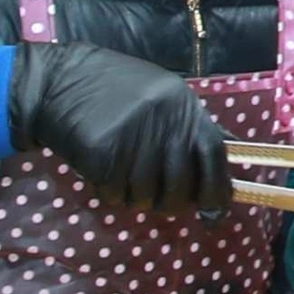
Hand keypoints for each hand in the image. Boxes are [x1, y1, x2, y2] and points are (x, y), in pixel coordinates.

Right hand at [7, 43, 231, 216]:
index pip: (213, 153)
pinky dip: (110, 193)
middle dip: (172, 203)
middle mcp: (163, 121)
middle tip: (161, 202)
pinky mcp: (103, 153)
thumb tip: (232, 150)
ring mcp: (133, 138)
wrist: (60, 81)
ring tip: (123, 178)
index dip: (218, 188)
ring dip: (136, 197)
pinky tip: (102, 173)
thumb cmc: (114, 90)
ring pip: (147, 195)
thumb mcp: (163, 96)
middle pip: (181, 184)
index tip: (214, 213)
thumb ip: (192, 124)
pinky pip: (115, 194)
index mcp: (183, 105)